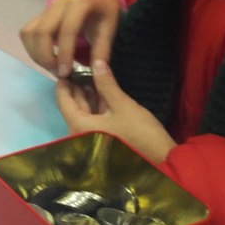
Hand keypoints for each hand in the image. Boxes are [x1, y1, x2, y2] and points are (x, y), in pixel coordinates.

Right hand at [20, 0, 121, 77]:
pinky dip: (31, 49)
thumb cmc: (104, 15)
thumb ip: (101, 51)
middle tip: (57, 72)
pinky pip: (26, 34)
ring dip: (36, 54)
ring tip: (51, 66)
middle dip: (46, 57)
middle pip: (42, 32)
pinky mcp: (38, 16)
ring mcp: (46, 9)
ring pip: (29, 33)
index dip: (64, 53)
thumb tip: (95, 73)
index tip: (66, 73)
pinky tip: (45, 58)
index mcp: (80, 3)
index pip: (67, 30)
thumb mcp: (110, 30)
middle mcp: (59, 4)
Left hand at [56, 59, 176, 163]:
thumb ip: (106, 84)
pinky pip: (92, 120)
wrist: (160, 161)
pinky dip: (96, 108)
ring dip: (88, 97)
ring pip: (84, 113)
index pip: (63, 101)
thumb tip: (97, 62)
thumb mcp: (123, 105)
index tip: (66, 69)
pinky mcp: (100, 140)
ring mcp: (88, 139)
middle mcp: (78, 134)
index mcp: (78, 126)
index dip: (64, 83)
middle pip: (73, 107)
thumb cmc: (140, 133)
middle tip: (80, 69)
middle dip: (77, 88)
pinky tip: (101, 93)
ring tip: (91, 76)